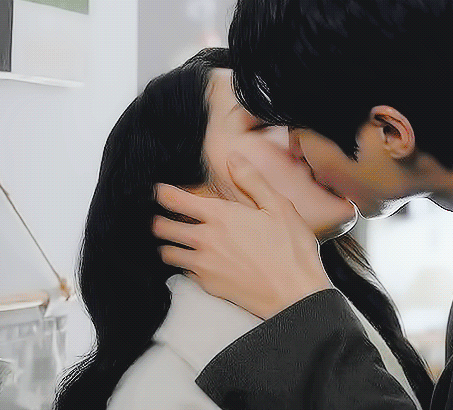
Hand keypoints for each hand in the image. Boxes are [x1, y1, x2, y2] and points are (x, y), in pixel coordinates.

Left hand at [152, 153, 333, 318]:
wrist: (294, 294)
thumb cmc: (290, 250)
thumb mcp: (278, 206)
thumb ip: (251, 180)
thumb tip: (234, 158)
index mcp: (220, 216)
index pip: (176, 201)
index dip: (162, 193)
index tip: (159, 191)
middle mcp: (205, 240)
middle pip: (163, 228)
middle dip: (158, 220)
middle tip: (161, 217)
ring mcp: (204, 265)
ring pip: (167, 253)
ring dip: (167, 244)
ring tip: (173, 240)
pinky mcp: (208, 286)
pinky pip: (183, 273)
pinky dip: (183, 265)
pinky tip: (193, 262)